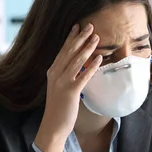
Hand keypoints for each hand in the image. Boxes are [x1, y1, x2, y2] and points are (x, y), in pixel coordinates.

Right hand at [35, 23, 102, 151]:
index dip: (70, 38)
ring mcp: (62, 82)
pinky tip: (99, 59)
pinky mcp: (70, 92)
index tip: (77, 27)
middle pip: (69, 52)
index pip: (63, 51)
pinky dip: (91, 66)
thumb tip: (78, 65)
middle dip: (80, 38)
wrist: (53, 125)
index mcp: (52, 71)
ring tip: (96, 38)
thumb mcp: (59, 87)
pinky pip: (83, 76)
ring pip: (76, 61)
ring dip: (87, 48)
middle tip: (90, 26)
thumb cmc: (59, 107)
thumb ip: (66, 75)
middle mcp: (55, 74)